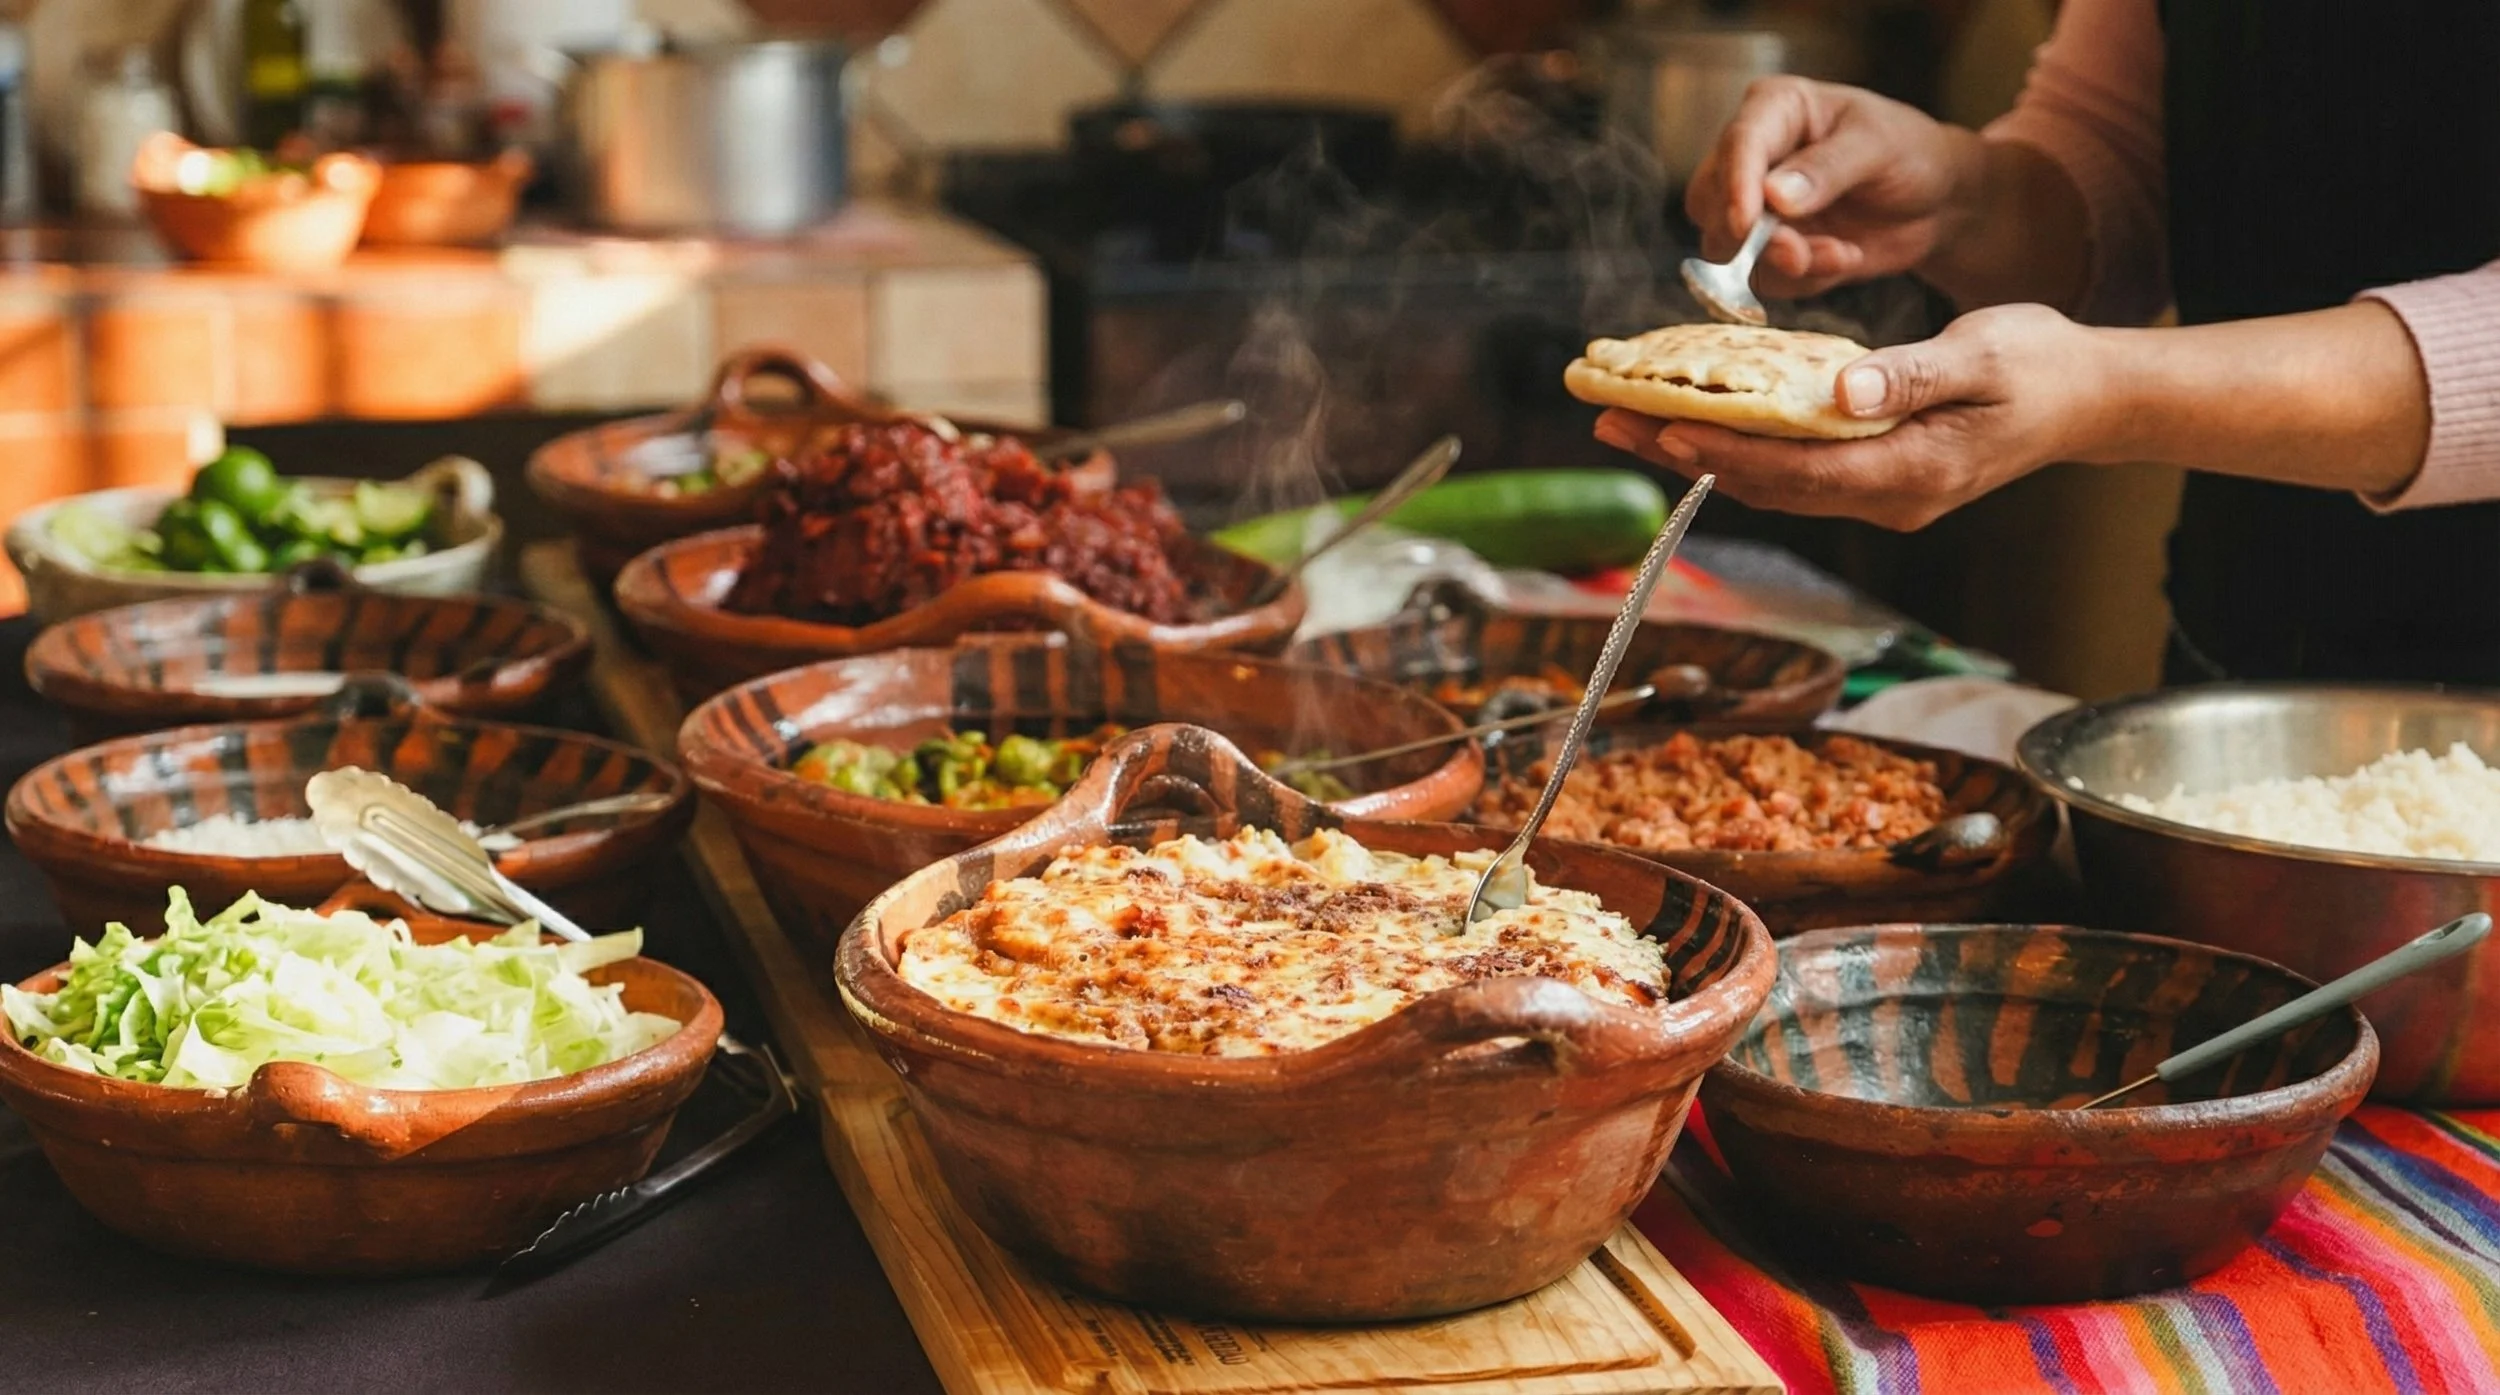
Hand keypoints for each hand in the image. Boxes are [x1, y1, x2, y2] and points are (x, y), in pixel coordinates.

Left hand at [1591, 305, 2110, 530]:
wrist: (2092, 397)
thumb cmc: (2043, 366)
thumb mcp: (1984, 355)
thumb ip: (1909, 375)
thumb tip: (1842, 392)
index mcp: (1911, 471)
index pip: (1796, 470)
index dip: (1725, 453)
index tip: (1663, 428)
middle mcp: (1889, 498)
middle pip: (1768, 483)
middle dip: (1686, 454)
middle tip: (1609, 421)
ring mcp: (1884, 495)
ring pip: (1775, 481)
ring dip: (1702, 453)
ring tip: (1631, 422)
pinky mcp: (1879, 478)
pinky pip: (1797, 470)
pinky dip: (1743, 448)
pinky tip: (1700, 422)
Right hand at [1687, 77, 1982, 298]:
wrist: (1934, 203)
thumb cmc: (1908, 153)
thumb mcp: (1878, 147)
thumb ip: (1828, 168)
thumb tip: (1774, 196)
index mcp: (1774, 109)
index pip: (1738, 144)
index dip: (1735, 185)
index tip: (1746, 224)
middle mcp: (1752, 157)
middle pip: (1709, 201)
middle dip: (1751, 237)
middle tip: (1800, 252)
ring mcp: (1753, 207)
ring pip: (1726, 248)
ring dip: (1781, 264)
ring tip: (1840, 254)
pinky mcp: (1764, 251)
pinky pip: (1758, 278)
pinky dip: (1801, 280)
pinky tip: (1843, 258)